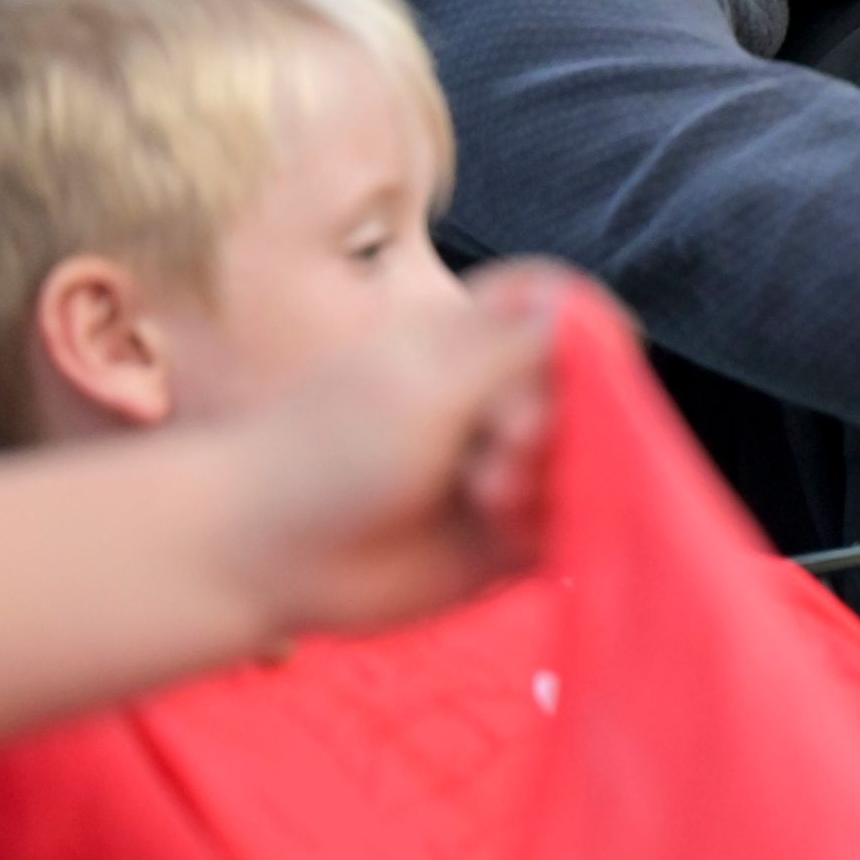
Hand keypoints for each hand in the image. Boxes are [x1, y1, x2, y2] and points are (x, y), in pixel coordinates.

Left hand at [214, 262, 570, 640]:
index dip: (583, 326)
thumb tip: (580, 303)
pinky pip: (573, 524)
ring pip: (585, 460)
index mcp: (468, 343)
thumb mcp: (425, 383)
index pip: (556, 307)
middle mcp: (494, 400)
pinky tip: (503, 529)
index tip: (590, 357)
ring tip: (487, 495)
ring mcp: (505, 468)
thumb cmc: (329, 453)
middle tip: (505, 439)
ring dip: (549, 476)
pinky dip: (553, 524)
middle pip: (584, 388)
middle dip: (555, 415)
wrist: (269, 556)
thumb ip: (511, 347)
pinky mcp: (510, 536)